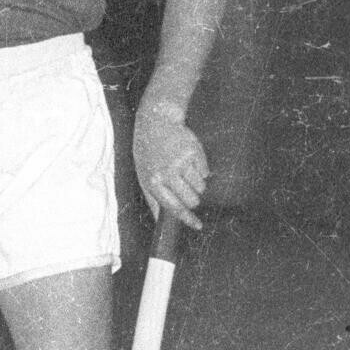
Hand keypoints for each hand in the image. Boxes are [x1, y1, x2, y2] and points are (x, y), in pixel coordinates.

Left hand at [132, 93, 208, 227]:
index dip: (188, 219)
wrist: (156, 123)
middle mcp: (168, 173)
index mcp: (153, 182)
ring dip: (197, 185)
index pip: (174, 207)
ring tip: (185, 172)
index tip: (198, 226)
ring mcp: (182, 162)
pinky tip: (190, 161)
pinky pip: (206, 172)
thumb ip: (152, 200)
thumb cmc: (148, 154)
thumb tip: (161, 223)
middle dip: (193, 200)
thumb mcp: (143, 176)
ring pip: (201, 187)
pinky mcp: (194, 151)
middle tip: (188, 191)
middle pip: (192, 200)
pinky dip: (201, 171)